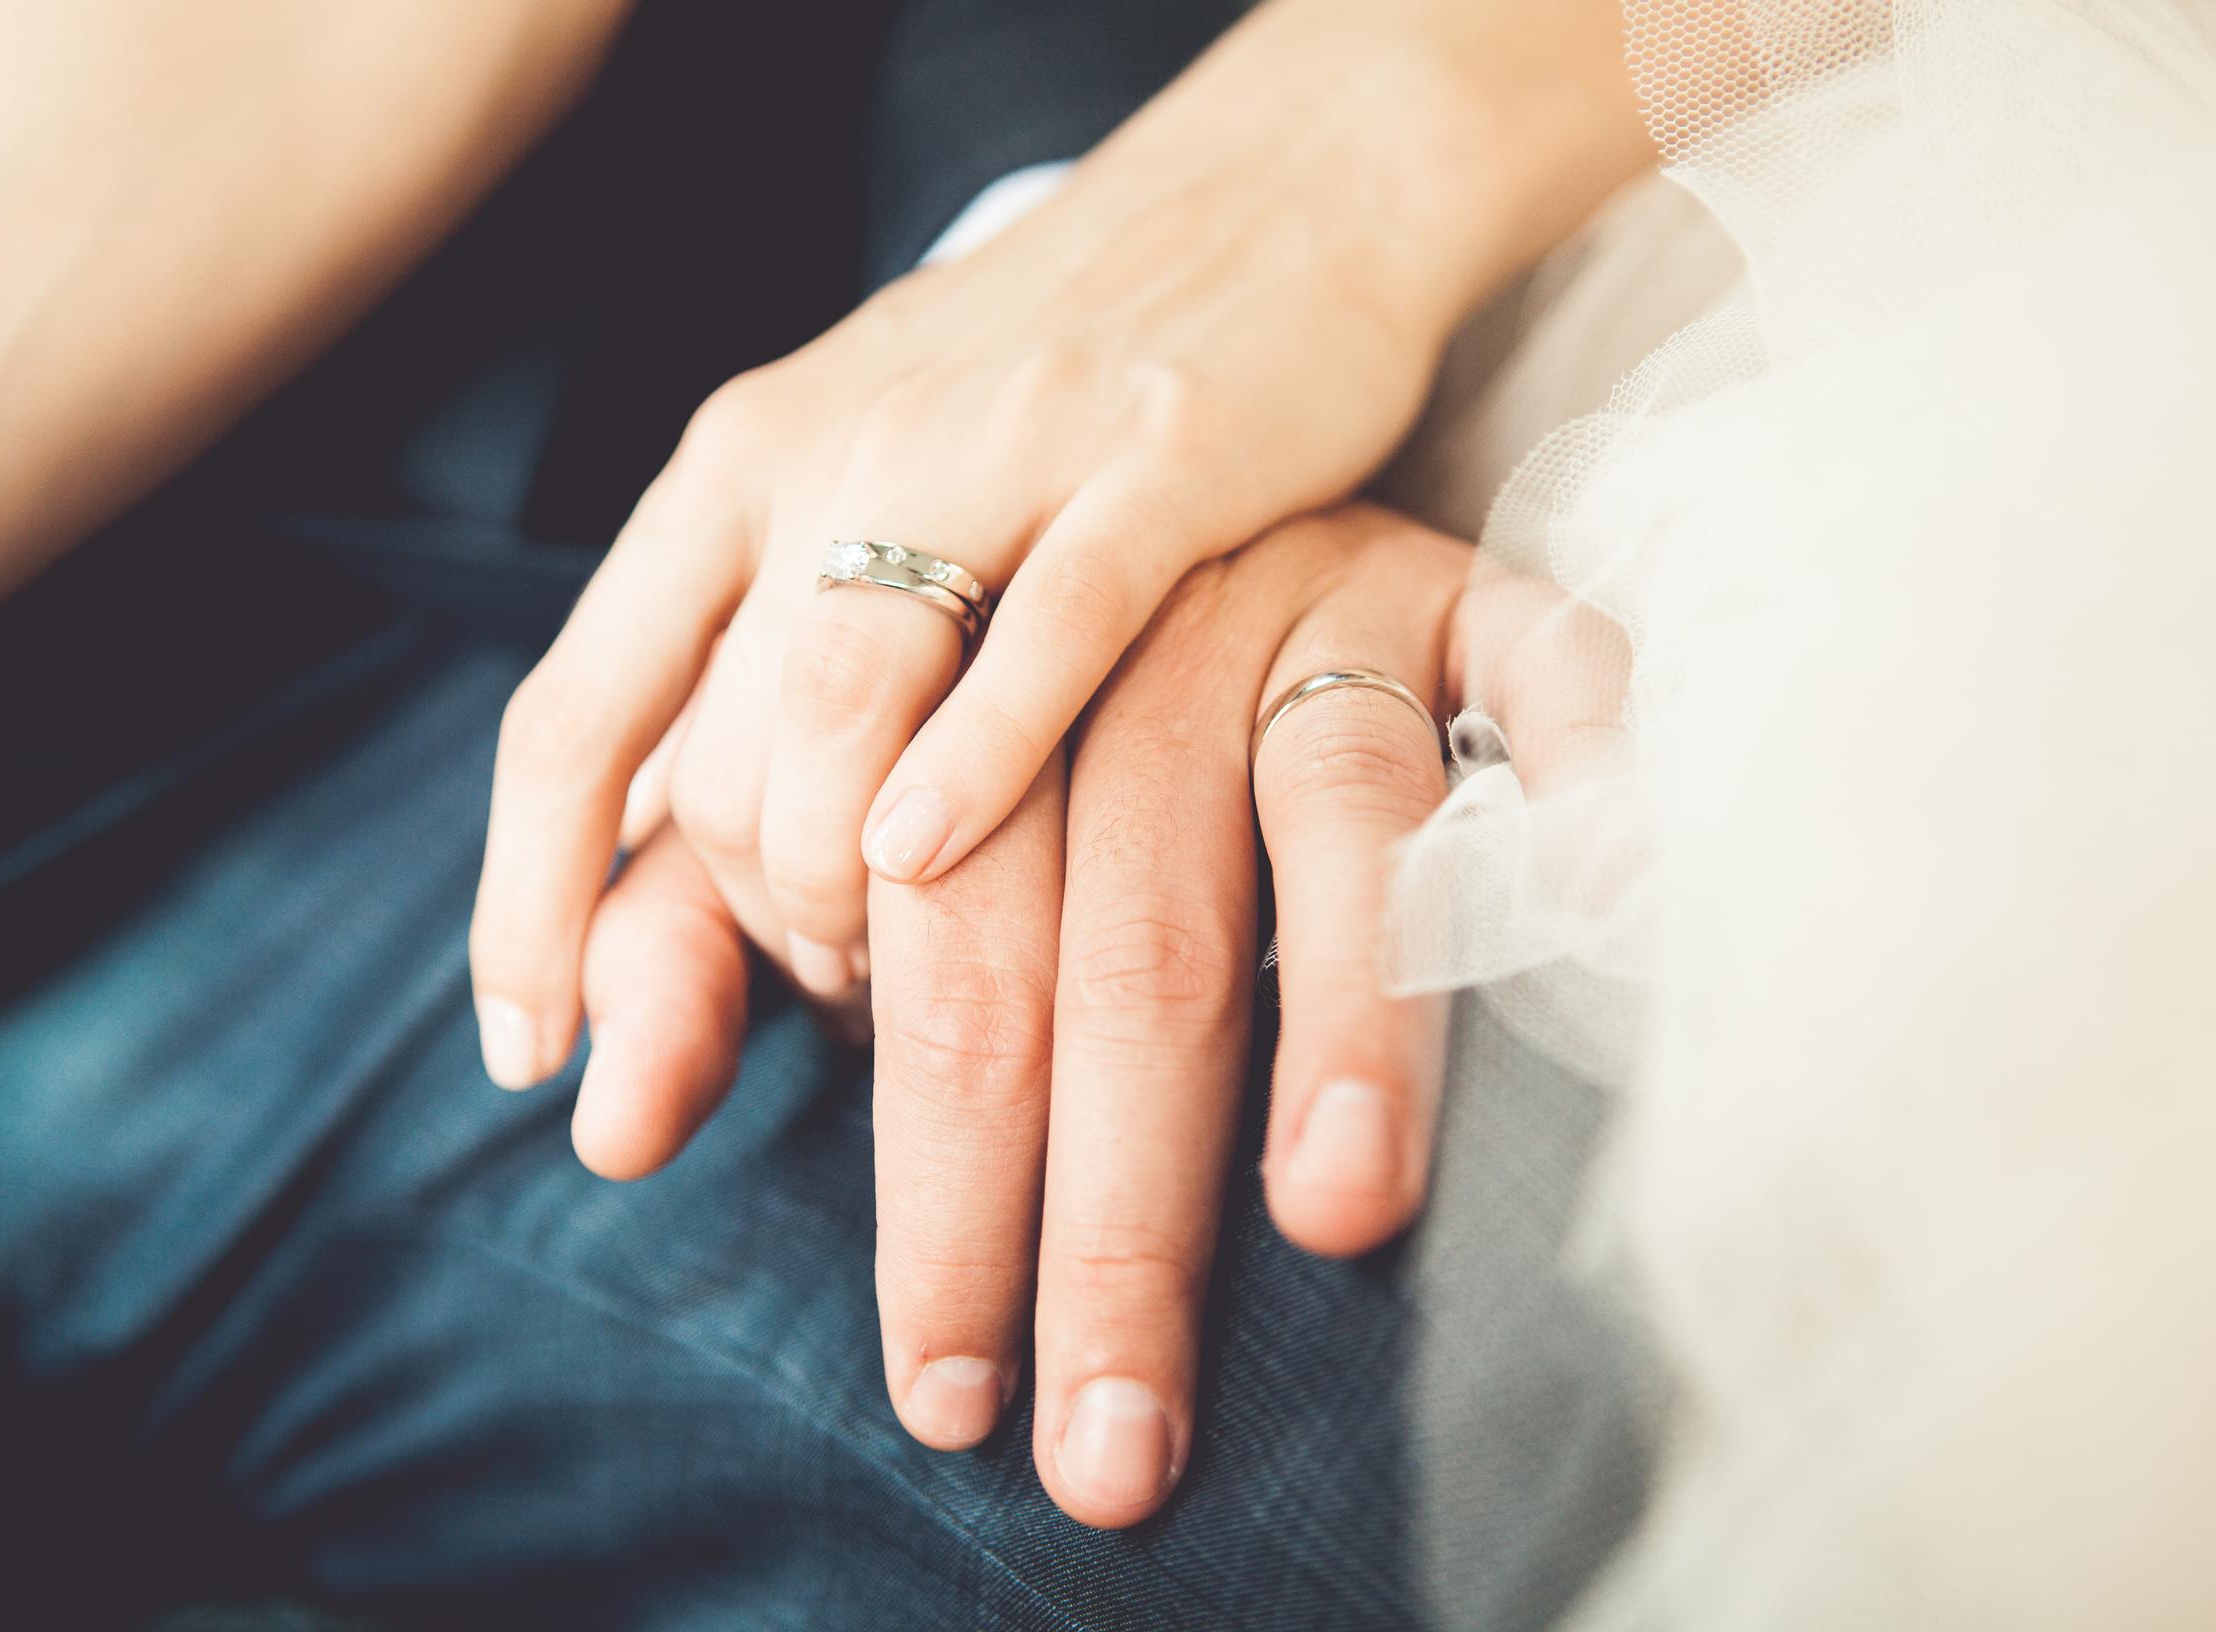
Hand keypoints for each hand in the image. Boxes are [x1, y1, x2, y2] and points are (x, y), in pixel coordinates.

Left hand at [466, 0, 1653, 1086]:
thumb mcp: (859, 499)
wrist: (1262, 196)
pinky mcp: (1154, 456)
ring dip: (837, 874)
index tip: (531, 1051)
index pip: (576, 715)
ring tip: (896, 968)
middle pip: (711, 746)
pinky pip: (1045, 624)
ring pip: (840, 693)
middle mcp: (828, 453)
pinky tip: (930, 851)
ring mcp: (990, 450)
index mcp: (736, 468)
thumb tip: (656, 904)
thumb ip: (759, 683)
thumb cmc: (1047, 393)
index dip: (528, 898)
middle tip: (836, 996)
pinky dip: (974, 753)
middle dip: (745, 920)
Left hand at [570, 506, 1627, 1526]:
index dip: (926, 1177)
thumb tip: (605, 1129)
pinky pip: (1534, 655)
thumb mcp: (803, 761)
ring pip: (1323, 802)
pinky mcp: (1441, 559)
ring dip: (1343, 1013)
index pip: (892, 928)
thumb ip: (701, 933)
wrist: (1161, 315)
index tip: (944, 1380)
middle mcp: (1103, 620)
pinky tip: (1610, 892)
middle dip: (1082, 1194)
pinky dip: (1576, 763)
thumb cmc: (969, 622)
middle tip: (1104, 1433)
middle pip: (1093, 923)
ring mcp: (1290, 583)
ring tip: (1334, 1215)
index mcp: (920, 655)